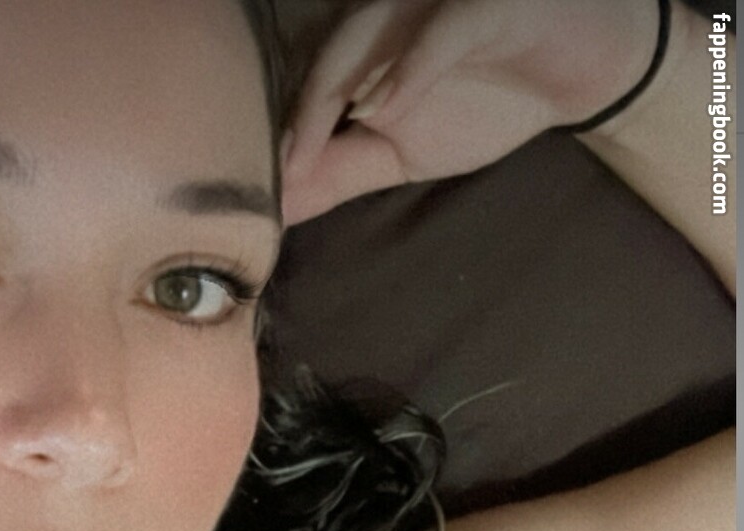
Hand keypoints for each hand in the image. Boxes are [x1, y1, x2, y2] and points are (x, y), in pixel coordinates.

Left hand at [281, 0, 663, 226]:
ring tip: (310, 142)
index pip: (303, 78)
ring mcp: (433, 2)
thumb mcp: (399, 151)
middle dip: (293, 109)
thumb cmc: (486, 99)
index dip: (274, 129)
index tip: (249, 190)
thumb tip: (274, 211)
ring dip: (335, 83)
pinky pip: (442, 28)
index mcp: (360, 46)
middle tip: (269, 168)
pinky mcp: (486, 3)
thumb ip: (337, 172)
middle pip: (323, 49)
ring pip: (367, 27)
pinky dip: (409, 67)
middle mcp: (386, 13)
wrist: (580, 75)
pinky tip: (384, 108)